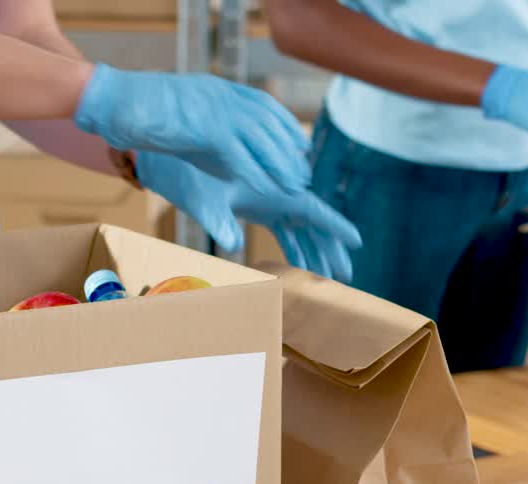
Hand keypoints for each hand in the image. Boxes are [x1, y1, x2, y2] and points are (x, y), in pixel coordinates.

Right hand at [75, 64, 309, 198]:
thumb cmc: (138, 111)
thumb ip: (201, 128)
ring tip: (294, 186)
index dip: (284, 125)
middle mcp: (222, 95)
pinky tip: (267, 188)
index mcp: (217, 89)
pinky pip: (238, 152)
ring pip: (260, 137)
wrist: (114, 102)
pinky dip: (256, 171)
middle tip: (303, 173)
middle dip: (288, 149)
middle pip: (268, 122)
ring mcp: (214, 108)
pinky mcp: (204, 126)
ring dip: (279, 164)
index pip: (264, 104)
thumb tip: (212, 147)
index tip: (299, 144)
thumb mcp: (181, 116)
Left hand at [138, 152, 361, 281]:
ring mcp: (270, 200)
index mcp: (272, 184)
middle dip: (329, 248)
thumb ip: (220, 220)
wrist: (172, 159)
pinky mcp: (260, 207)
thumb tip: (232, 245)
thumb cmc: (187, 175)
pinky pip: (285, 231)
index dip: (334, 225)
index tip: (355, 240)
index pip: (311, 207)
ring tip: (329, 280)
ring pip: (301, 229)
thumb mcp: (204, 198)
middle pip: (311, 223)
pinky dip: (295, 249)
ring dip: (314, 253)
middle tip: (346, 276)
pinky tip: (304, 269)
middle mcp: (277, 191)